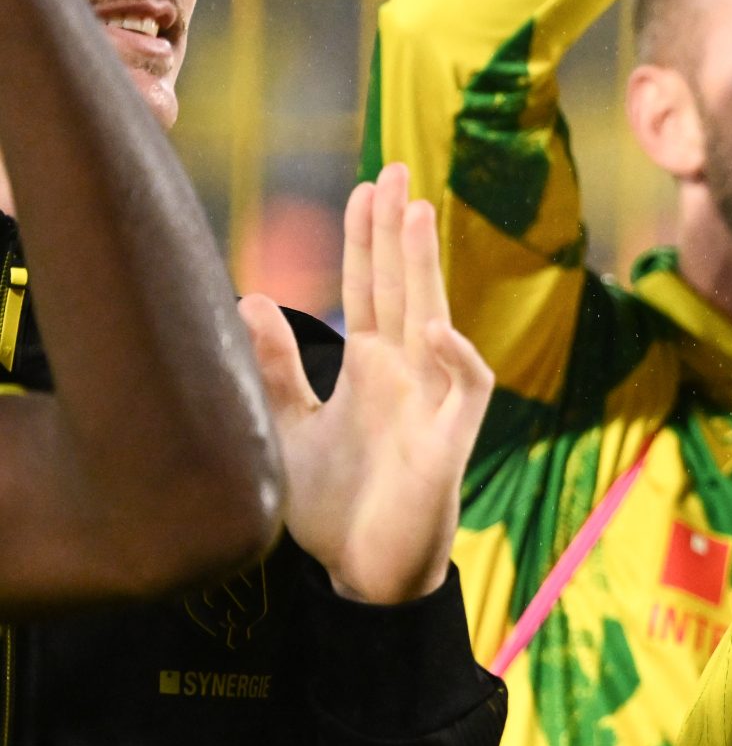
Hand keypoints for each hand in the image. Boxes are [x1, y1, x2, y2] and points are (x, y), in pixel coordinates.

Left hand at [239, 164, 493, 604]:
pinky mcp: (448, 443)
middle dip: (399, 230)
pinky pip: (466, 391)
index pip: (370, 287)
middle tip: (396, 171)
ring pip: (435, 319)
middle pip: (403, 286)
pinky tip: (434, 329)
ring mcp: (432, 404)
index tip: (366, 185)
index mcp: (371, 368)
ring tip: (415, 215)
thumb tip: (252, 299)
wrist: (363, 575)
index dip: (368, 238)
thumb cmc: (335, 507)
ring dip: (426, 270)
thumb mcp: (288, 428)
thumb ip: (279, 368)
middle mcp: (406, 374)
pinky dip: (456, 360)